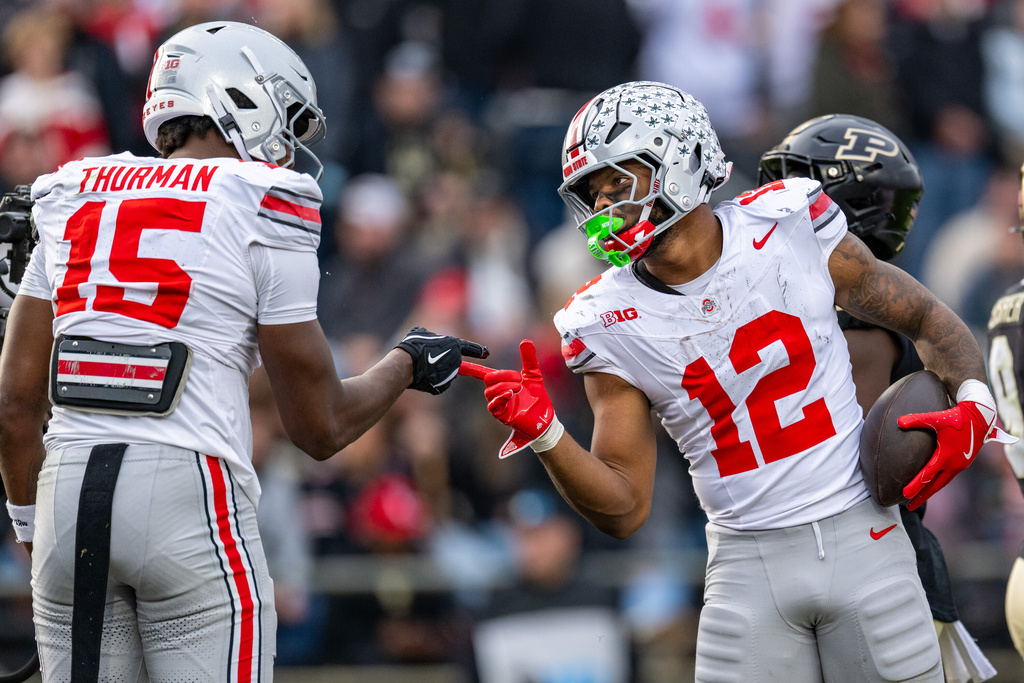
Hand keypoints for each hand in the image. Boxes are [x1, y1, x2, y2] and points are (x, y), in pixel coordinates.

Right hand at [395, 327, 487, 394]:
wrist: (406, 365)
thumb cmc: (414, 346)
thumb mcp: (421, 332)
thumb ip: (430, 335)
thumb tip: (426, 336)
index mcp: (454, 346)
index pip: (471, 348)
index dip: (479, 350)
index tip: (486, 353)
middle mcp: (456, 361)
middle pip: (453, 362)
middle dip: (443, 360)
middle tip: (429, 357)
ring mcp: (450, 376)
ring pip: (445, 373)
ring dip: (436, 371)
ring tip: (422, 366)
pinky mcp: (442, 387)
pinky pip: (438, 383)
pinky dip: (431, 381)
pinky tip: (422, 376)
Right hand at [460, 339, 562, 457]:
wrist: (544, 418)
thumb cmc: (537, 397)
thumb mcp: (533, 374)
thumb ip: (528, 358)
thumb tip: (526, 340)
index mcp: (501, 382)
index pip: (483, 373)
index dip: (471, 368)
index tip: (459, 363)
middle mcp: (496, 392)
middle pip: (488, 379)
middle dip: (502, 375)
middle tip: (519, 379)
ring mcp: (497, 404)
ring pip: (490, 391)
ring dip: (505, 386)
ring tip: (519, 388)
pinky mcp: (500, 415)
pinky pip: (492, 405)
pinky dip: (500, 398)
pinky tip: (510, 395)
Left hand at [898, 399, 999, 510]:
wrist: (980, 417)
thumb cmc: (956, 417)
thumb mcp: (936, 418)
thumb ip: (916, 420)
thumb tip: (898, 422)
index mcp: (946, 457)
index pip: (927, 475)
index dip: (915, 485)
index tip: (904, 495)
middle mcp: (954, 465)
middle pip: (935, 486)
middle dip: (922, 497)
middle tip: (908, 506)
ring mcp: (960, 465)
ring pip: (942, 483)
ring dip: (930, 491)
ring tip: (918, 499)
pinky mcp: (963, 463)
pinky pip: (948, 477)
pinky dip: (938, 483)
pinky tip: (931, 484)